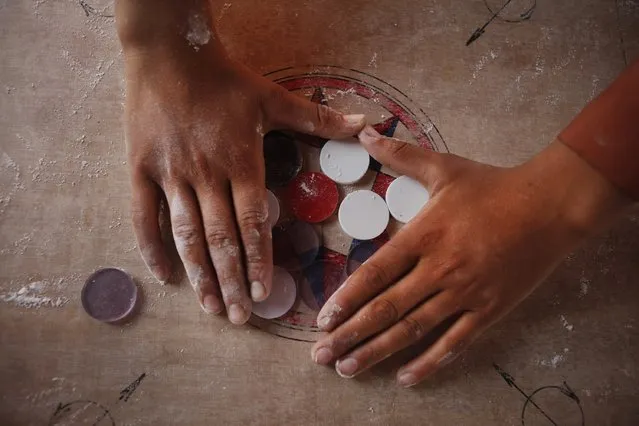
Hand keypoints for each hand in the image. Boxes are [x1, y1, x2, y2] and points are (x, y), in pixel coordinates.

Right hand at [121, 18, 365, 323]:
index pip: (252, 223)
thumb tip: (366, 125)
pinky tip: (164, 276)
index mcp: (241, 161)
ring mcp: (170, 173)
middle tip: (241, 316)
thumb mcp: (274, 98)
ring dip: (199, 274)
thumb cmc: (225, 78)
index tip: (266, 294)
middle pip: (221, 238)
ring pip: (185, 233)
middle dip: (233, 280)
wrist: (170, 52)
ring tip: (211, 306)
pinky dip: (152, 247)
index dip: (260, 260)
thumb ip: (319, 120)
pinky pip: (143, 216)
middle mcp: (206, 174)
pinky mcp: (140, 167)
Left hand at [311, 126, 628, 385]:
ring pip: (414, 330)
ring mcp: (464, 293)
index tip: (322, 319)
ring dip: (378, 352)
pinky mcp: (489, 310)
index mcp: (424, 236)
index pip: (375, 273)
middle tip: (321, 356)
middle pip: (386, 309)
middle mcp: (439, 269)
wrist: (550, 206)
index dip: (346, 298)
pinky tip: (405, 376)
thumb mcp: (444, 167)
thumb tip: (365, 131)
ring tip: (349, 369)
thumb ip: (401, 155)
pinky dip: (429, 362)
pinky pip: (455, 342)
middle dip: (350, 335)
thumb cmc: (494, 186)